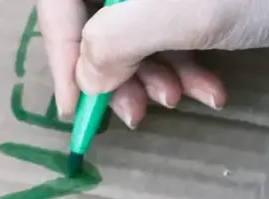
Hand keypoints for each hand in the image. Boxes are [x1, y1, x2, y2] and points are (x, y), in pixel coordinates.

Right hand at [37, 0, 268, 127]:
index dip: (58, 50)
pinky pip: (167, 25)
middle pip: (94, 14)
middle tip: (139, 114)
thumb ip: (123, 39)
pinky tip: (210, 90)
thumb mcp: (194, 13)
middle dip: (114, 69)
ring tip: (183, 101)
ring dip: (152, 72)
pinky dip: (182, 62)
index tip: (76, 107)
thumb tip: (87, 77)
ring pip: (131, 25)